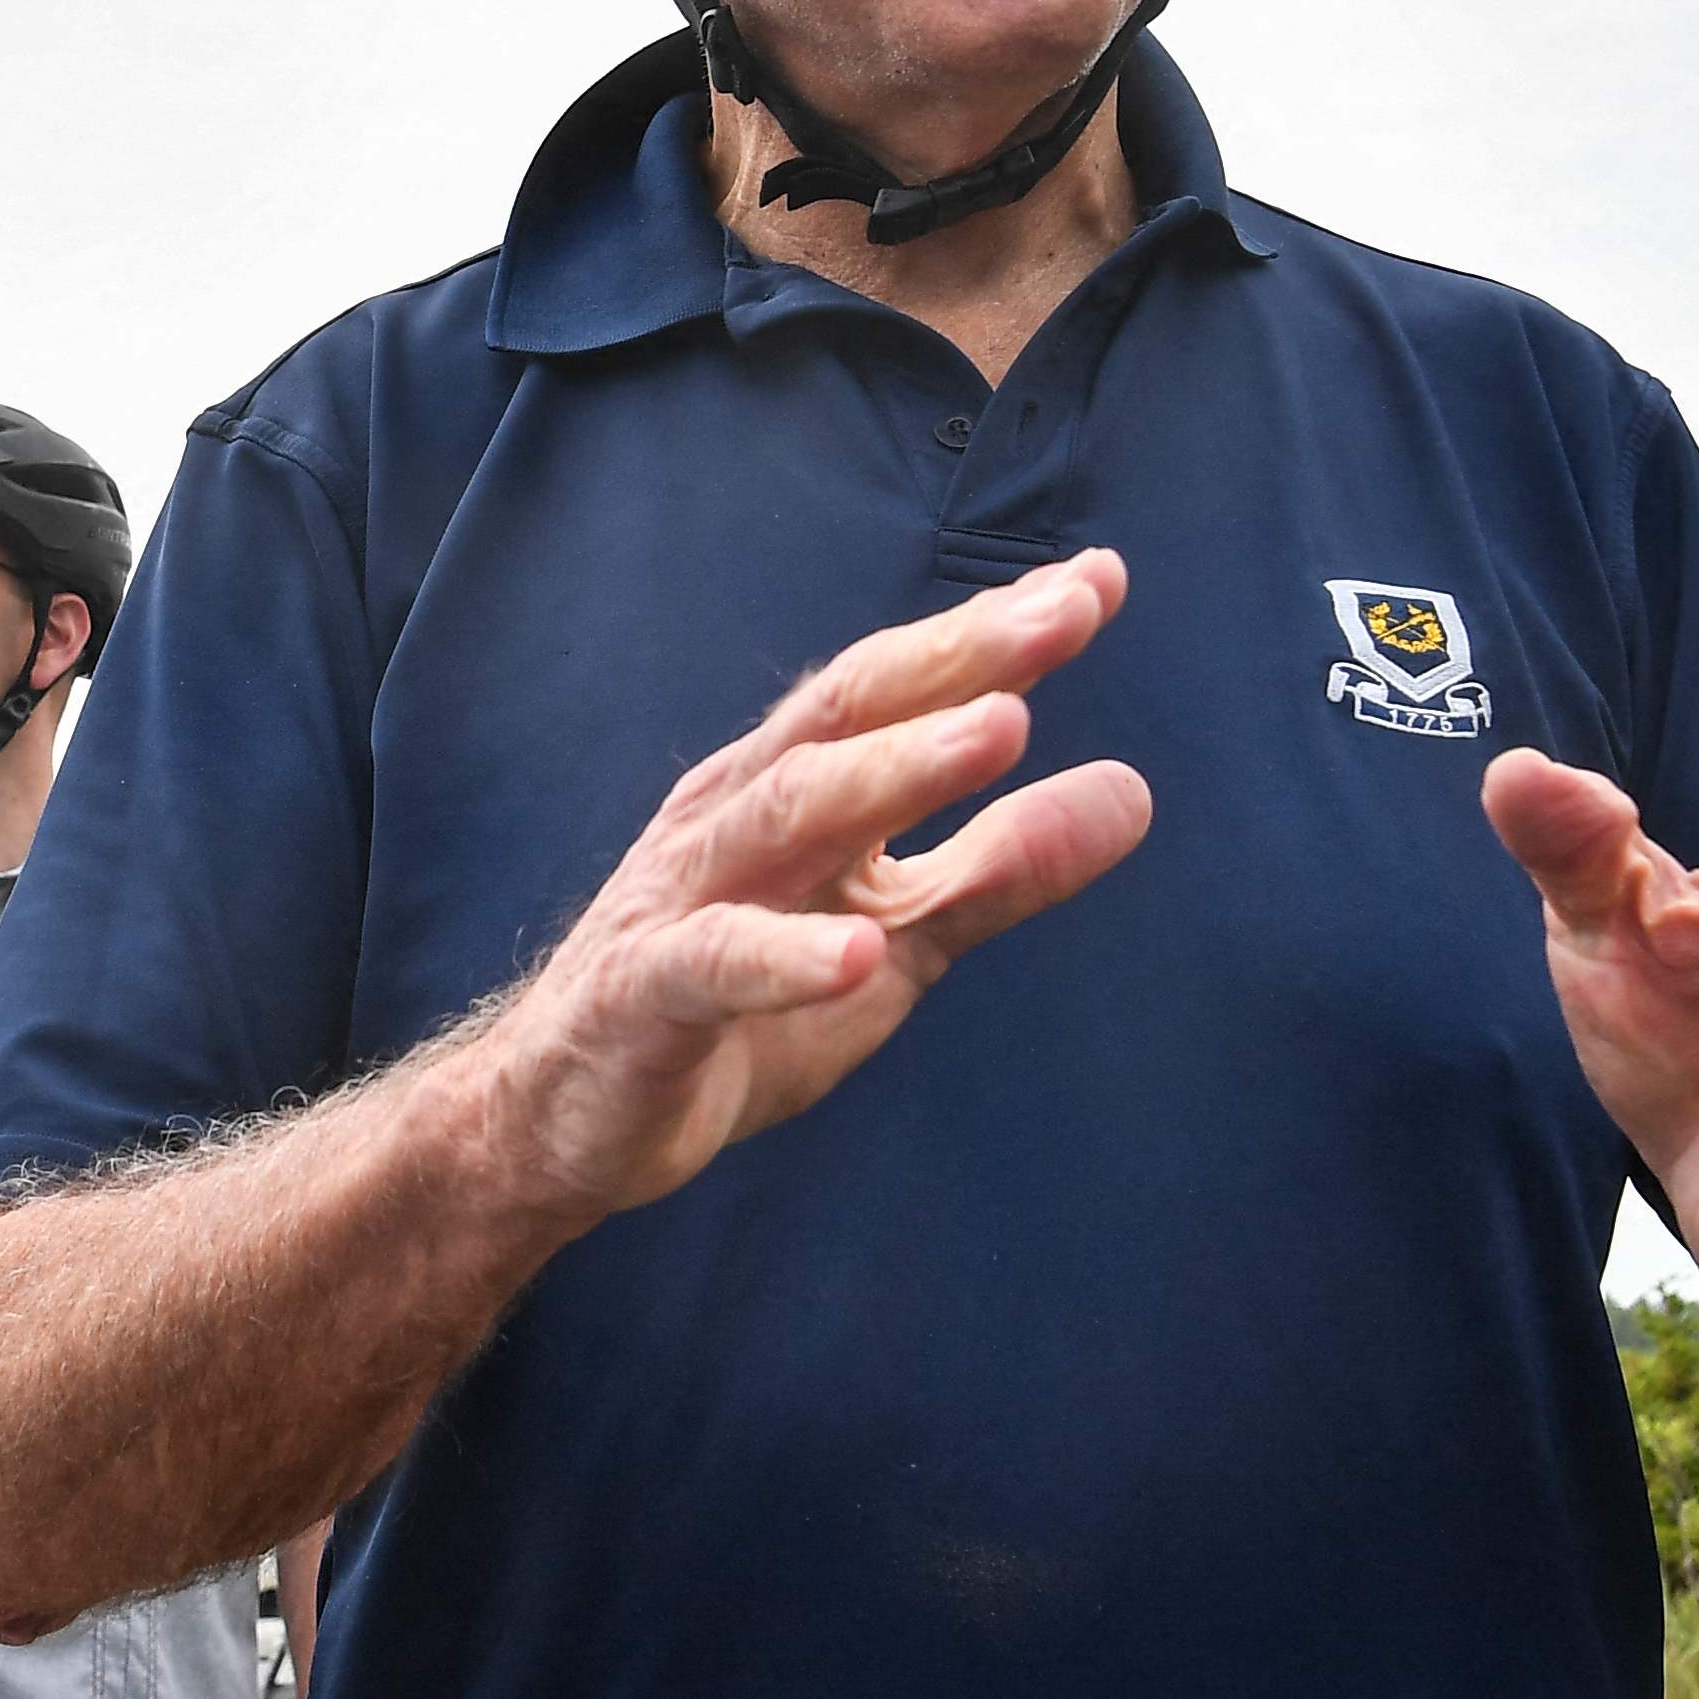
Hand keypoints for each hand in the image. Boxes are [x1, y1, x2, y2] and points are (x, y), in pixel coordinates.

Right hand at [454, 554, 1149, 1231]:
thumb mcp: (897, 939)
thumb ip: (1002, 868)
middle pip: (847, 714)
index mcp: (790, 787)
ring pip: (790, 813)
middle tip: (1065, 616)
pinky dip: (786, 957)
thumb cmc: (737, 1009)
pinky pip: (714, 965)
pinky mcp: (643, 995)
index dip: (992, 633)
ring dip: (895, 770)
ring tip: (1001, 729)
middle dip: (959, 660)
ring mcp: (681, 898)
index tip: (1099, 580)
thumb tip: (1134, 791)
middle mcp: (732, 814)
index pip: (898, 686)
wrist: (565, 1118)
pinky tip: (861, 956)